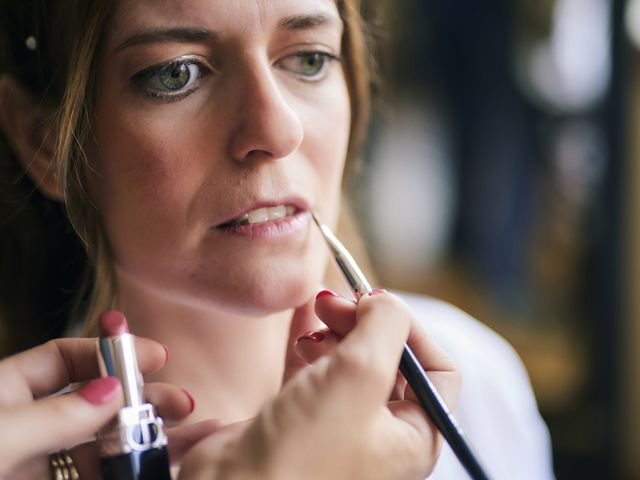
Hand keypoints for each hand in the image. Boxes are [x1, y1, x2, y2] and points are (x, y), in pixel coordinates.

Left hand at [0, 337, 216, 479]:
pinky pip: (92, 479)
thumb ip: (52, 417)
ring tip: (183, 441)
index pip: (63, 360)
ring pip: (98, 446)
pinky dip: (123, 474)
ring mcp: (35, 466)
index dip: (109, 353)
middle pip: (93, 401)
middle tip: (181, 404)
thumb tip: (112, 391)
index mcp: (5, 395)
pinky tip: (151, 472)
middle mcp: (25, 426)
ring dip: (141, 441)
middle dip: (139, 398)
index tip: (154, 357)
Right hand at [179, 290, 460, 479]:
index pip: (436, 369)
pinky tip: (299, 338)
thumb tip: (387, 301)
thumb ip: (385, 326)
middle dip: (366, 324)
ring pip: (355, 363)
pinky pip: (322, 373)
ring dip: (339, 333)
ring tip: (312, 325)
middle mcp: (384, 437)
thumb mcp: (360, 376)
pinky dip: (315, 348)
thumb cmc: (301, 453)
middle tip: (334, 303)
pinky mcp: (306, 422)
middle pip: (393, 360)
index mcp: (413, 439)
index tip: (373, 300)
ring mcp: (343, 429)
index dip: (409, 328)